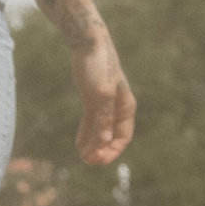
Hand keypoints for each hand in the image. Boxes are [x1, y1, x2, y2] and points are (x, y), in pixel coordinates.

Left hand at [72, 32, 135, 165]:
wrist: (88, 44)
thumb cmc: (99, 66)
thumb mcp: (101, 94)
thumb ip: (103, 118)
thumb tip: (105, 140)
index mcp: (126, 107)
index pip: (123, 137)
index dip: (112, 150)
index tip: (99, 160)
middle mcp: (117, 108)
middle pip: (111, 137)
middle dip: (101, 150)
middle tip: (88, 161)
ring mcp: (104, 105)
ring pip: (100, 131)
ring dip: (92, 145)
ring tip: (82, 158)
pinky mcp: (92, 100)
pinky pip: (90, 122)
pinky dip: (85, 134)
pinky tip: (79, 145)